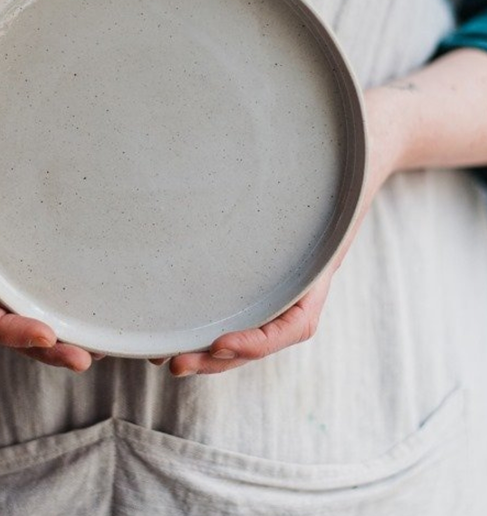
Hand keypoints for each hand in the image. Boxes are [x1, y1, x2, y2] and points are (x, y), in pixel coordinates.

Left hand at [159, 86, 405, 376]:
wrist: (350, 152)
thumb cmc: (340, 168)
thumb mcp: (336, 177)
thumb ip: (314, 181)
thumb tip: (290, 160)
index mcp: (317, 277)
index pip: (291, 327)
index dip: (256, 342)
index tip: (219, 343)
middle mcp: (296, 287)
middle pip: (258, 340)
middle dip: (216, 357)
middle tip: (173, 363)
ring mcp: (275, 282)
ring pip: (244, 332)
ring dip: (207, 350)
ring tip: (165, 357)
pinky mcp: (254, 271)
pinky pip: (235, 309)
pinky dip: (209, 324)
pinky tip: (178, 325)